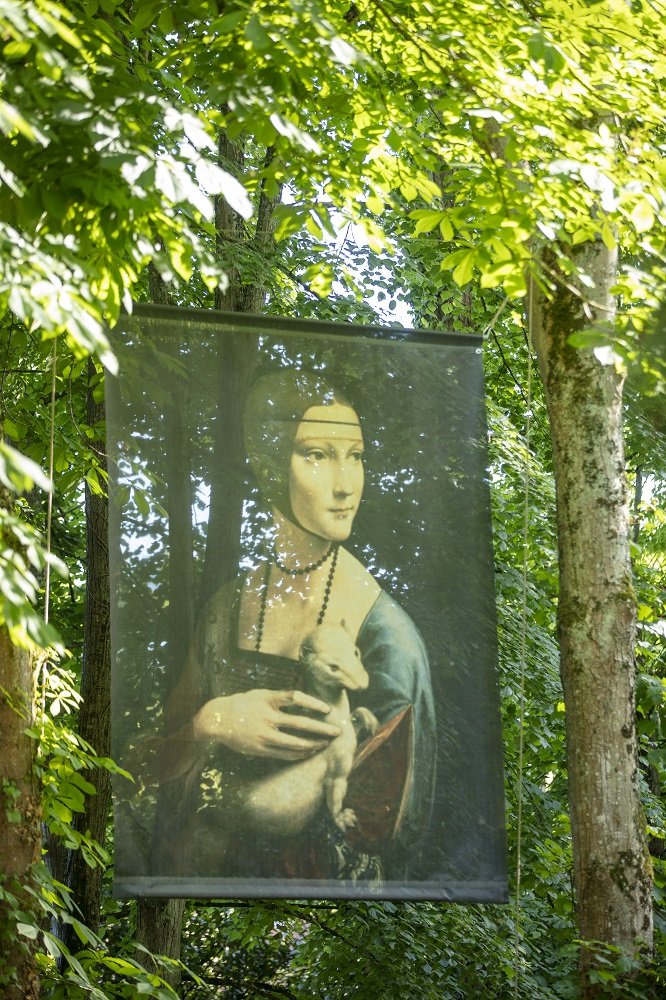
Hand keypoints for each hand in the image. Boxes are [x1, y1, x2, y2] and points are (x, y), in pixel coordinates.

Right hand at [192, 689, 339, 759]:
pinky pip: (284, 754)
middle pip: (300, 723)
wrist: (217, 719)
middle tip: (336, 732)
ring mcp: (264, 734)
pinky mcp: (260, 749)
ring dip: (312, 744)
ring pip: (294, 743)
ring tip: (324, 744)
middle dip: (321, 728)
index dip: (313, 703)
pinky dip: (298, 754)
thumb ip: (279, 697)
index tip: (327, 709)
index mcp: (268, 699)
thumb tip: (303, 699)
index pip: (296, 698)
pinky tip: (308, 752)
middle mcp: (267, 716)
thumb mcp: (260, 694)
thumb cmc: (242, 703)